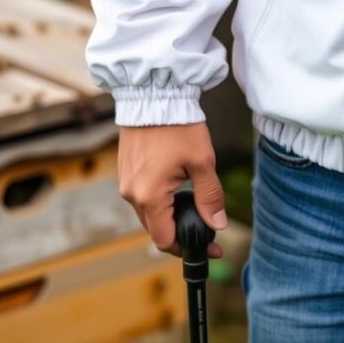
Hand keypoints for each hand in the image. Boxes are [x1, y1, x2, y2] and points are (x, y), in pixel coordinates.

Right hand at [117, 123, 226, 257]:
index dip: (187, 247)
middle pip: (155, 229)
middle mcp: (131, 194)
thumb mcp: (202, 163)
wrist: (154, 96)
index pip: (164, 239)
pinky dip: (160, 202)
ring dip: (170, 217)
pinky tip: (178, 193)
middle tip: (209, 233)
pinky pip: (142, 197)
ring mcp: (125, 182)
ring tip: (196, 212)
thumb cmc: (178, 126)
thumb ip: (209, 197)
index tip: (208, 247)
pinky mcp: (126, 171)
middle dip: (181, 234)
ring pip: (149, 214)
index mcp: (149, 196)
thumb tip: (217, 224)